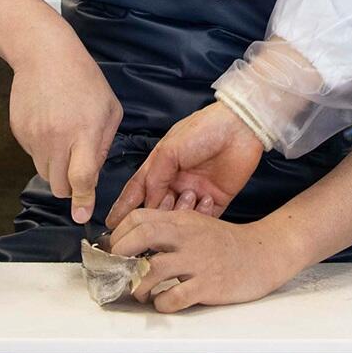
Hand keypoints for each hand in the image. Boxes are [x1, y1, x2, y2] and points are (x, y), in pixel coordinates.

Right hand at [7, 22, 121, 223]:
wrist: (43, 54)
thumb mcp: (109, 108)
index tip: (82, 215)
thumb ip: (103, 144)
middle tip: (78, 172)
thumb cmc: (83, 79)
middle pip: (59, 185)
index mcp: (83, 132)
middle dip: (70, 187)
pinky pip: (32, 155)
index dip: (82, 200)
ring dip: (56, 169)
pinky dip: (43, 151)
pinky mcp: (19, 132)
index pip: (82, 178)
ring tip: (65, 141)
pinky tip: (50, 126)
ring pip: (44, 174)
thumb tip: (93, 173)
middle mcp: (56, 138)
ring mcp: (34, 136)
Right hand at [108, 102, 264, 223]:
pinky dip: (200, 218)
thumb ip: (155, 177)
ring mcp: (196, 191)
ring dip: (177, 213)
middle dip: (151, 217)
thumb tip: (147, 204)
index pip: (138, 190)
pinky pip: (204, 219)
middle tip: (147, 224)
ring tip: (182, 197)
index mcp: (162, 165)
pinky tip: (202, 200)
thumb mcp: (169, 150)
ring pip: (179, 216)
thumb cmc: (203, 130)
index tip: (112, 225)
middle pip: (157, 207)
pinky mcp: (216, 200)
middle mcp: (176, 181)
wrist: (239, 128)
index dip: (124, 207)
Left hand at [109, 208, 300, 312]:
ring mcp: (197, 261)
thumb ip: (167, 229)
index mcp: (181, 220)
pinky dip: (161, 304)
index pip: (138, 218)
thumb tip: (130, 242)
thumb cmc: (224, 243)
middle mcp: (187, 237)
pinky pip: (174, 298)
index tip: (111, 250)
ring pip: (152, 271)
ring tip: (140, 292)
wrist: (262, 254)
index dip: (117, 234)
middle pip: (140, 237)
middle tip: (115, 270)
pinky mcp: (208, 285)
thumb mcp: (195, 225)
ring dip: (137, 286)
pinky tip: (164, 303)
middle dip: (119, 255)